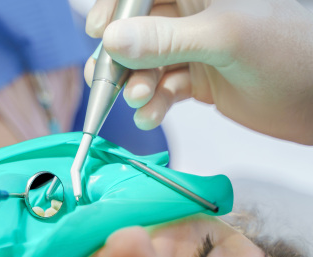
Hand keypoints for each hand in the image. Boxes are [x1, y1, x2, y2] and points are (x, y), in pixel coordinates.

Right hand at [84, 0, 312, 144]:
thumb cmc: (288, 52)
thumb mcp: (223, 38)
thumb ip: (164, 39)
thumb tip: (111, 40)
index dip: (116, 8)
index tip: (100, 32)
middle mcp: (192, 16)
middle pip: (136, 31)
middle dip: (121, 58)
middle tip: (110, 79)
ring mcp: (192, 49)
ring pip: (145, 64)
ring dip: (136, 84)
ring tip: (141, 100)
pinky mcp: (196, 80)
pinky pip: (161, 89)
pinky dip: (152, 105)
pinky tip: (152, 115)